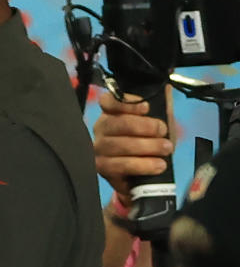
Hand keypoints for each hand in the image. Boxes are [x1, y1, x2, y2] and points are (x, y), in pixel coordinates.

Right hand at [92, 87, 173, 204]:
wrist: (142, 179)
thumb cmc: (148, 146)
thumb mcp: (157, 126)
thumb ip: (161, 108)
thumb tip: (166, 87)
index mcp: (110, 114)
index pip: (108, 101)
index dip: (126, 103)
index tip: (146, 108)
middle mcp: (100, 129)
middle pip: (117, 123)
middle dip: (144, 126)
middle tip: (163, 132)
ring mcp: (98, 149)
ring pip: (119, 144)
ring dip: (147, 146)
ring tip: (166, 149)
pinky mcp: (102, 168)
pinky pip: (120, 165)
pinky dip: (142, 165)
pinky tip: (158, 165)